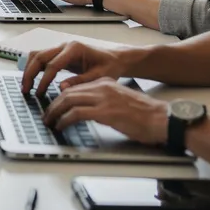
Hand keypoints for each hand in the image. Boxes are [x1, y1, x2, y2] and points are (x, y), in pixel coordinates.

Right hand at [20, 40, 128, 98]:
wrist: (115, 59)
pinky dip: (34, 67)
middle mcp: (65, 46)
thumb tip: (62, 88)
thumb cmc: (109, 66)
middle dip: (30, 74)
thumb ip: (80, 82)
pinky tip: (32, 80)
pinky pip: (41, 57)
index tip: (39, 93)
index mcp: (74, 49)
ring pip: (37, 55)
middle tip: (26, 90)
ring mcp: (61, 48)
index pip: (52, 64)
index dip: (44, 80)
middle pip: (39, 56)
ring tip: (26, 86)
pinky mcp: (59, 53)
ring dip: (29, 69)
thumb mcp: (98, 77)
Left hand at [42, 78, 168, 145]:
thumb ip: (104, 102)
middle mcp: (103, 87)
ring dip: (55, 112)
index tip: (54, 107)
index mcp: (106, 83)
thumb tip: (87, 111)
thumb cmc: (146, 116)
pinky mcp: (105, 112)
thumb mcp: (120, 102)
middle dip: (53, 105)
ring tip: (49, 122)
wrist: (163, 119)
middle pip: (68, 92)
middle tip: (46, 115)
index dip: (61, 98)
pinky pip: (76, 113)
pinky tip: (61, 126)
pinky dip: (64, 120)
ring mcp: (104, 98)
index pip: (76, 87)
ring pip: (68, 101)